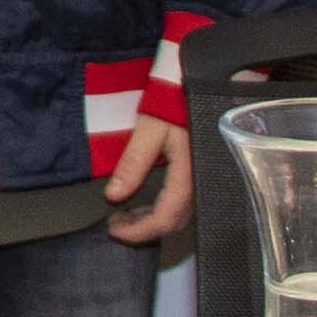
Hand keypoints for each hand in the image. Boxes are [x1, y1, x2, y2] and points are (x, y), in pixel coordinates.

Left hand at [102, 113, 195, 247]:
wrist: (195, 85)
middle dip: (142, 229)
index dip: (138, 231)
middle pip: (173, 223)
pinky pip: (184, 203)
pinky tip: (146, 204)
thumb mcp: (150, 129)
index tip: (114, 229)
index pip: (164, 219)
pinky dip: (162, 209)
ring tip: (125, 216)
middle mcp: (200, 183)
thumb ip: (133, 162)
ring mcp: (203, 179)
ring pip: (179, 215)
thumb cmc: (174, 102)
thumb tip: (113, 195)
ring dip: (151, 220)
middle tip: (116, 223)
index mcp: (188, 175)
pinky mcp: (201, 173)